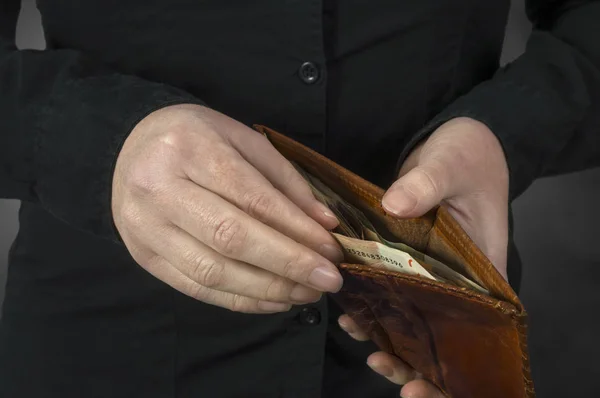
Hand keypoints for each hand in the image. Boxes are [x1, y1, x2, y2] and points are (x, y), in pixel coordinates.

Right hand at [112, 104, 343, 312]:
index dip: (296, 229)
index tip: (331, 250)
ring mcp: (146, 229)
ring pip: (212, 272)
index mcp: (189, 150)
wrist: (131, 148)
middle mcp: (159, 190)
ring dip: (268, 289)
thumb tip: (325, 225)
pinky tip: (274, 300)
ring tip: (306, 293)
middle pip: (230, 239)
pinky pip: (196, 289)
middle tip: (328, 280)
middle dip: (287, 265)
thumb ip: (285, 181)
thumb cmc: (196, 140)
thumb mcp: (244, 141)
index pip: (251, 198)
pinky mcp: (144, 258)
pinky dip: (241, 301)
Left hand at [339, 117, 509, 396]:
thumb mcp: (452, 163)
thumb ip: (427, 183)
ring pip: (412, 320)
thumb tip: (394, 204)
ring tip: (355, 333)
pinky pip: (390, 293)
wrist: (456, 142)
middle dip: (413, 361)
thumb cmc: (468, 154)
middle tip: (379, 364)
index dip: (453, 366)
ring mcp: (432, 274)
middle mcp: (459, 281)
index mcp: (483, 270)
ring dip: (386, 337)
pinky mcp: (408, 261)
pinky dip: (372, 307)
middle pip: (442, 337)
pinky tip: (349, 312)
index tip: (420, 382)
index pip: (476, 332)